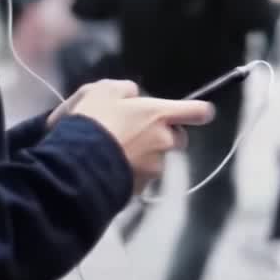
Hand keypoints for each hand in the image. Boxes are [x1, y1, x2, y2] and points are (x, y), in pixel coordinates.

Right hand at [68, 80, 214, 193]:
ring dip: (144, 156)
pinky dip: (130, 173)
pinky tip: (108, 167)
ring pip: (157, 159)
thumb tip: (132, 95)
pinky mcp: (140, 189)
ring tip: (114, 151)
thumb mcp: (103, 91)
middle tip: (138, 132)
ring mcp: (153, 168)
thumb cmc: (94, 122)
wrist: (78, 165)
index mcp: (160, 115)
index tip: (202, 112)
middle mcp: (164, 142)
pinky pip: (140, 178)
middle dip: (164, 136)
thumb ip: (124, 90)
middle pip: (178, 139)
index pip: (197, 111)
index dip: (200, 111)